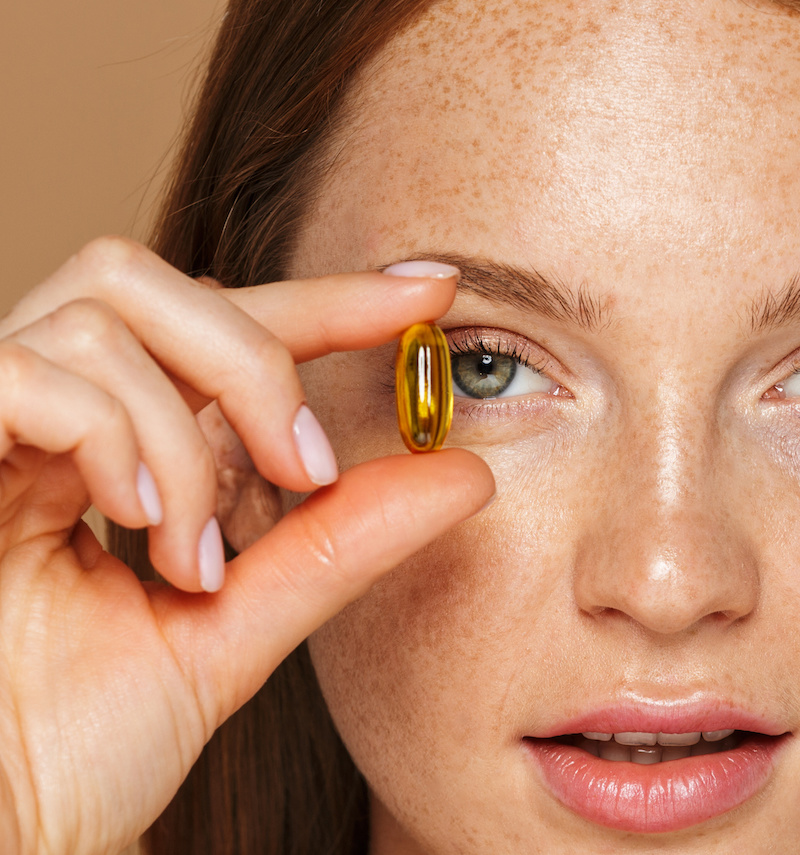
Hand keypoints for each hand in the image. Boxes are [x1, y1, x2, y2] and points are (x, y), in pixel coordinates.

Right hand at [0, 238, 493, 854]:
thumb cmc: (84, 740)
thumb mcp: (238, 623)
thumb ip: (339, 542)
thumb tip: (463, 476)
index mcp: (107, 441)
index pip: (222, 326)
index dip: (326, 299)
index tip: (425, 289)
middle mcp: (41, 410)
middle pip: (153, 282)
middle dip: (256, 360)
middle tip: (305, 470)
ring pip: (105, 319)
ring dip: (182, 436)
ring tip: (193, 552)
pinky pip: (26, 372)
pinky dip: (108, 435)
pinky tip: (132, 520)